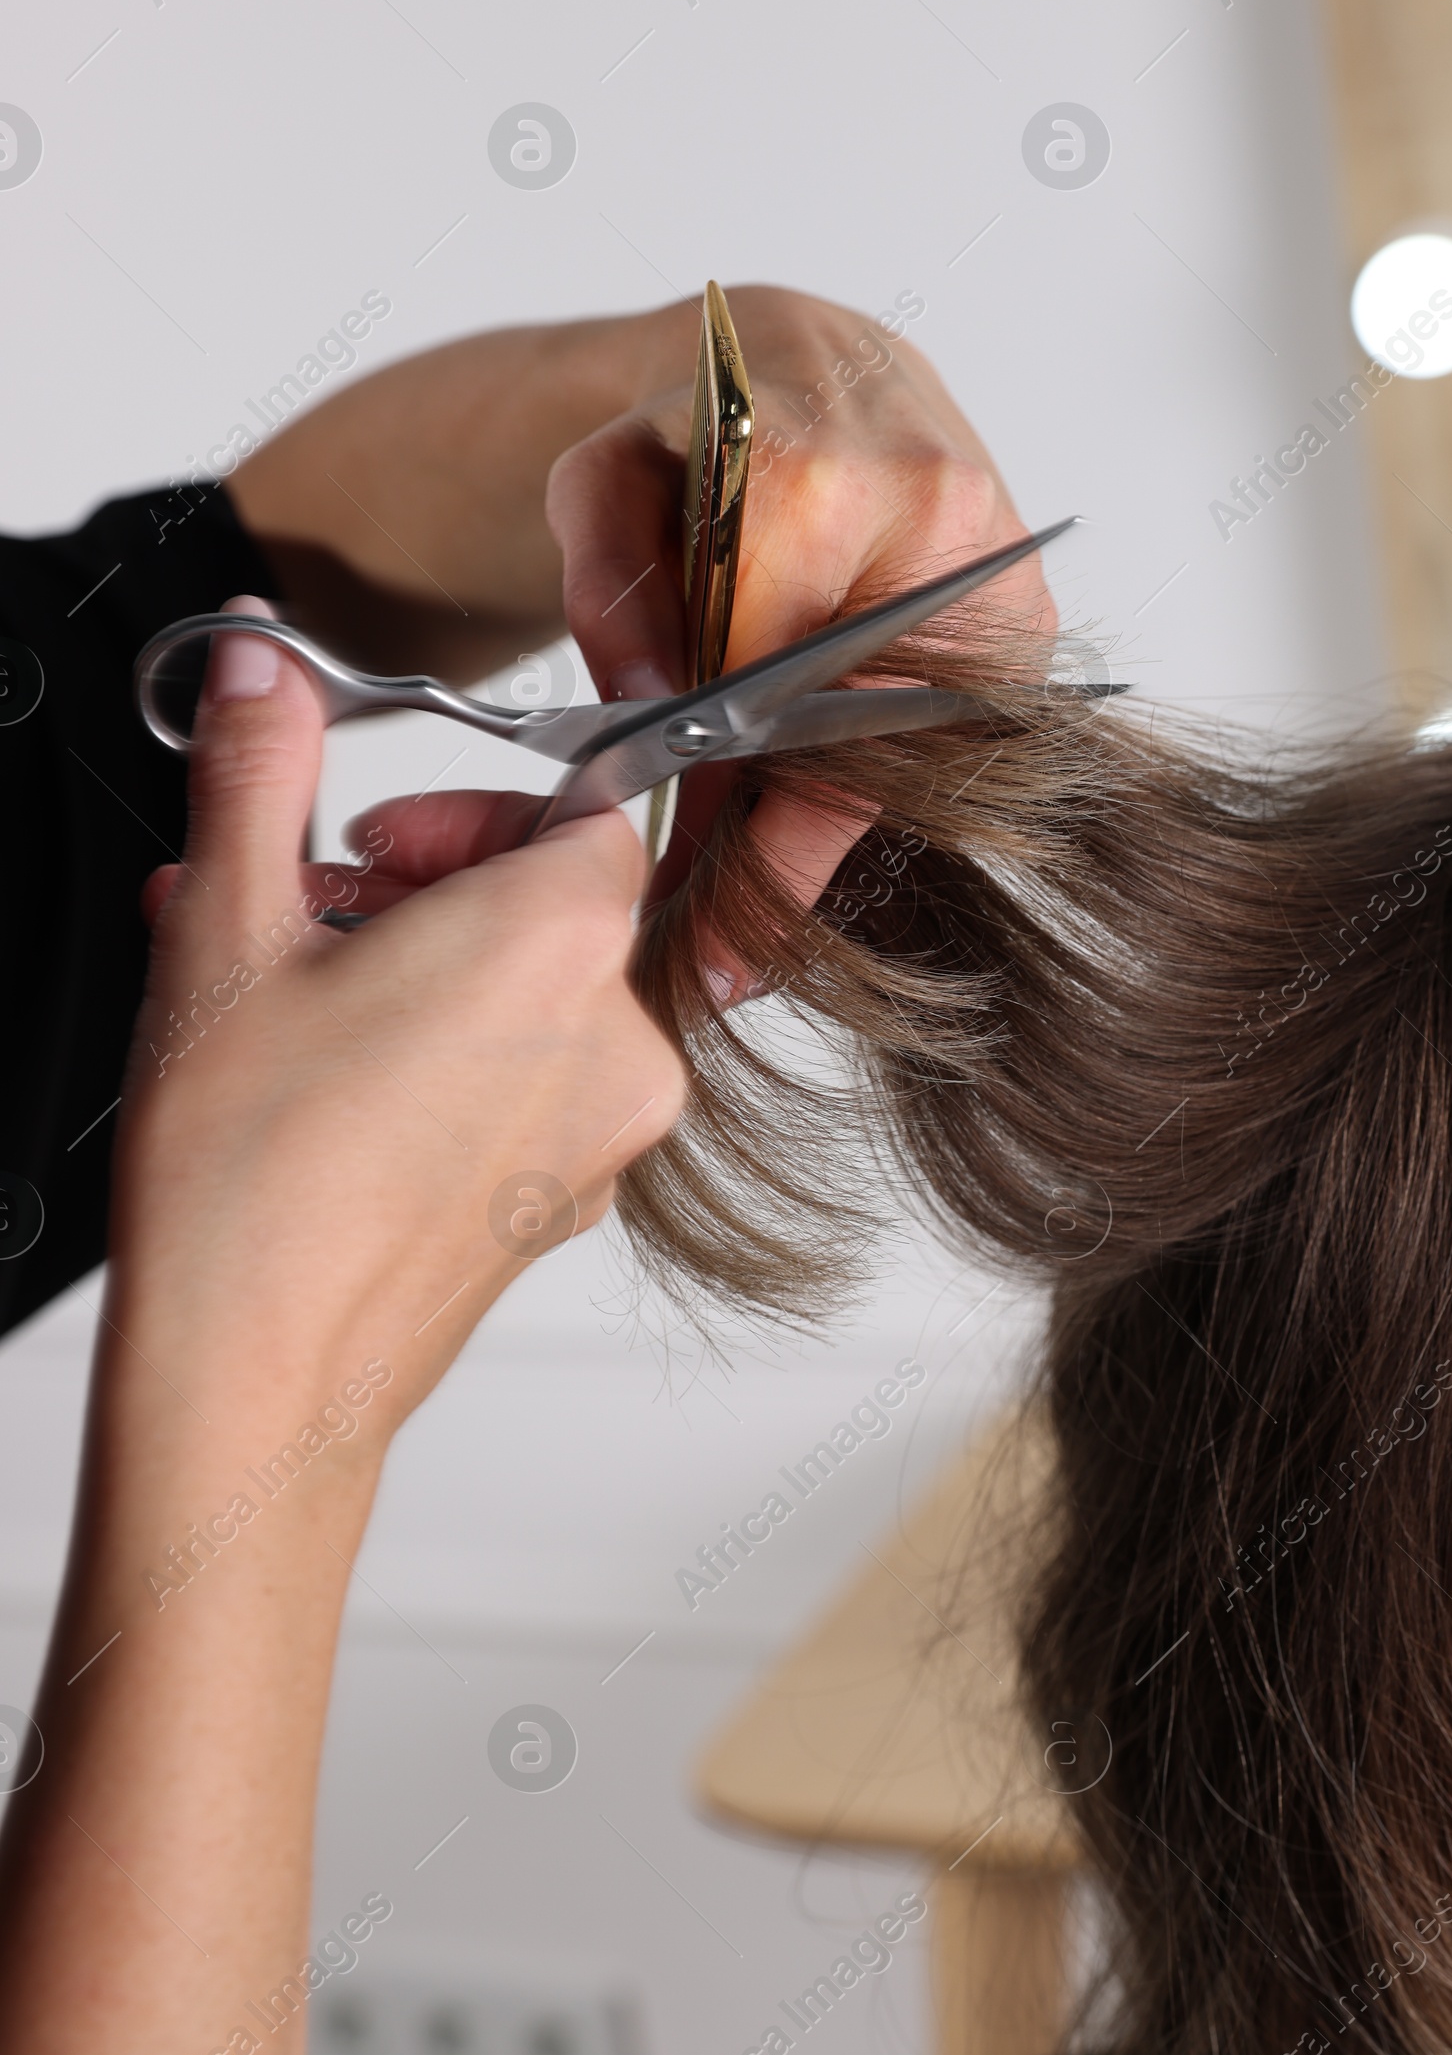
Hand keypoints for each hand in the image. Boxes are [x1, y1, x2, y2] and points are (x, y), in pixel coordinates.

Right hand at [0, 608, 683, 2054]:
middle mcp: (619, 1041)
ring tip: (277, 988)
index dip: (470, 806)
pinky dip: (439, 1053)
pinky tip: (320, 1069)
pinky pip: (522, 1082)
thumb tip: (262, 665)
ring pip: (529, 995)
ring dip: (413, 965)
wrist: (250, 1389)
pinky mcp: (566, 1203)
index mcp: (566, 946)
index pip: (589, 806)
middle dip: (422, 882)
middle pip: (557, 899)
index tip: (375, 832)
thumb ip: (263, 771)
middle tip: (306, 905)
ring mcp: (604, 1136)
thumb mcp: (229, 929)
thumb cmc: (246, 1177)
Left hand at [548, 286, 1051, 982]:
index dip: (748, 836)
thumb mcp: (600, 489)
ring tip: (759, 860)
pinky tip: (812, 794)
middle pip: (863, 749)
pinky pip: (950, 737)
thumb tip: (645, 719)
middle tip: (728, 928)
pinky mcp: (1030, 606)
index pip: (780, 706)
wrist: (807, 359)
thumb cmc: (699, 428)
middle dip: (788, 848)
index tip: (714, 934)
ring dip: (832, 814)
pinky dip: (877, 774)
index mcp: (819, 483)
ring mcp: (1001, 566)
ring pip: (912, 758)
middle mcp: (935, 519)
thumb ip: (608, 601)